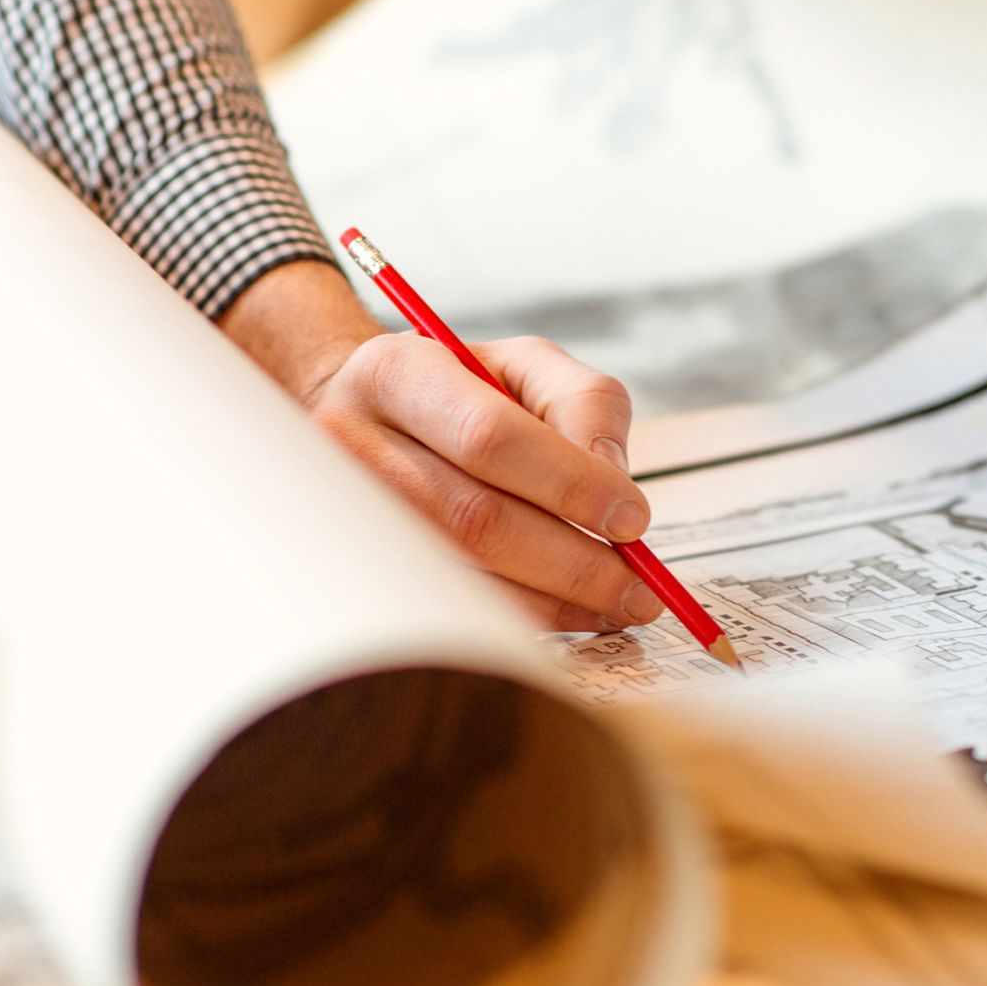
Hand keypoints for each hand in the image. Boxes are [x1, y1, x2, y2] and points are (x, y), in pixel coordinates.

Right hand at [220, 262, 662, 631]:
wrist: (370, 420)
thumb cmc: (460, 392)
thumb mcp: (527, 366)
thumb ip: (584, 404)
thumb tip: (613, 481)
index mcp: (397, 374)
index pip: (488, 437)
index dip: (569, 484)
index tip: (633, 520)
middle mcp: (354, 445)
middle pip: (474, 518)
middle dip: (572, 562)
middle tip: (638, 588)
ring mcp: (347, 518)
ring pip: (461, 575)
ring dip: (554, 602)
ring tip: (617, 605)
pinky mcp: (360, 570)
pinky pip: (450, 608)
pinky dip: (522, 619)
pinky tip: (569, 614)